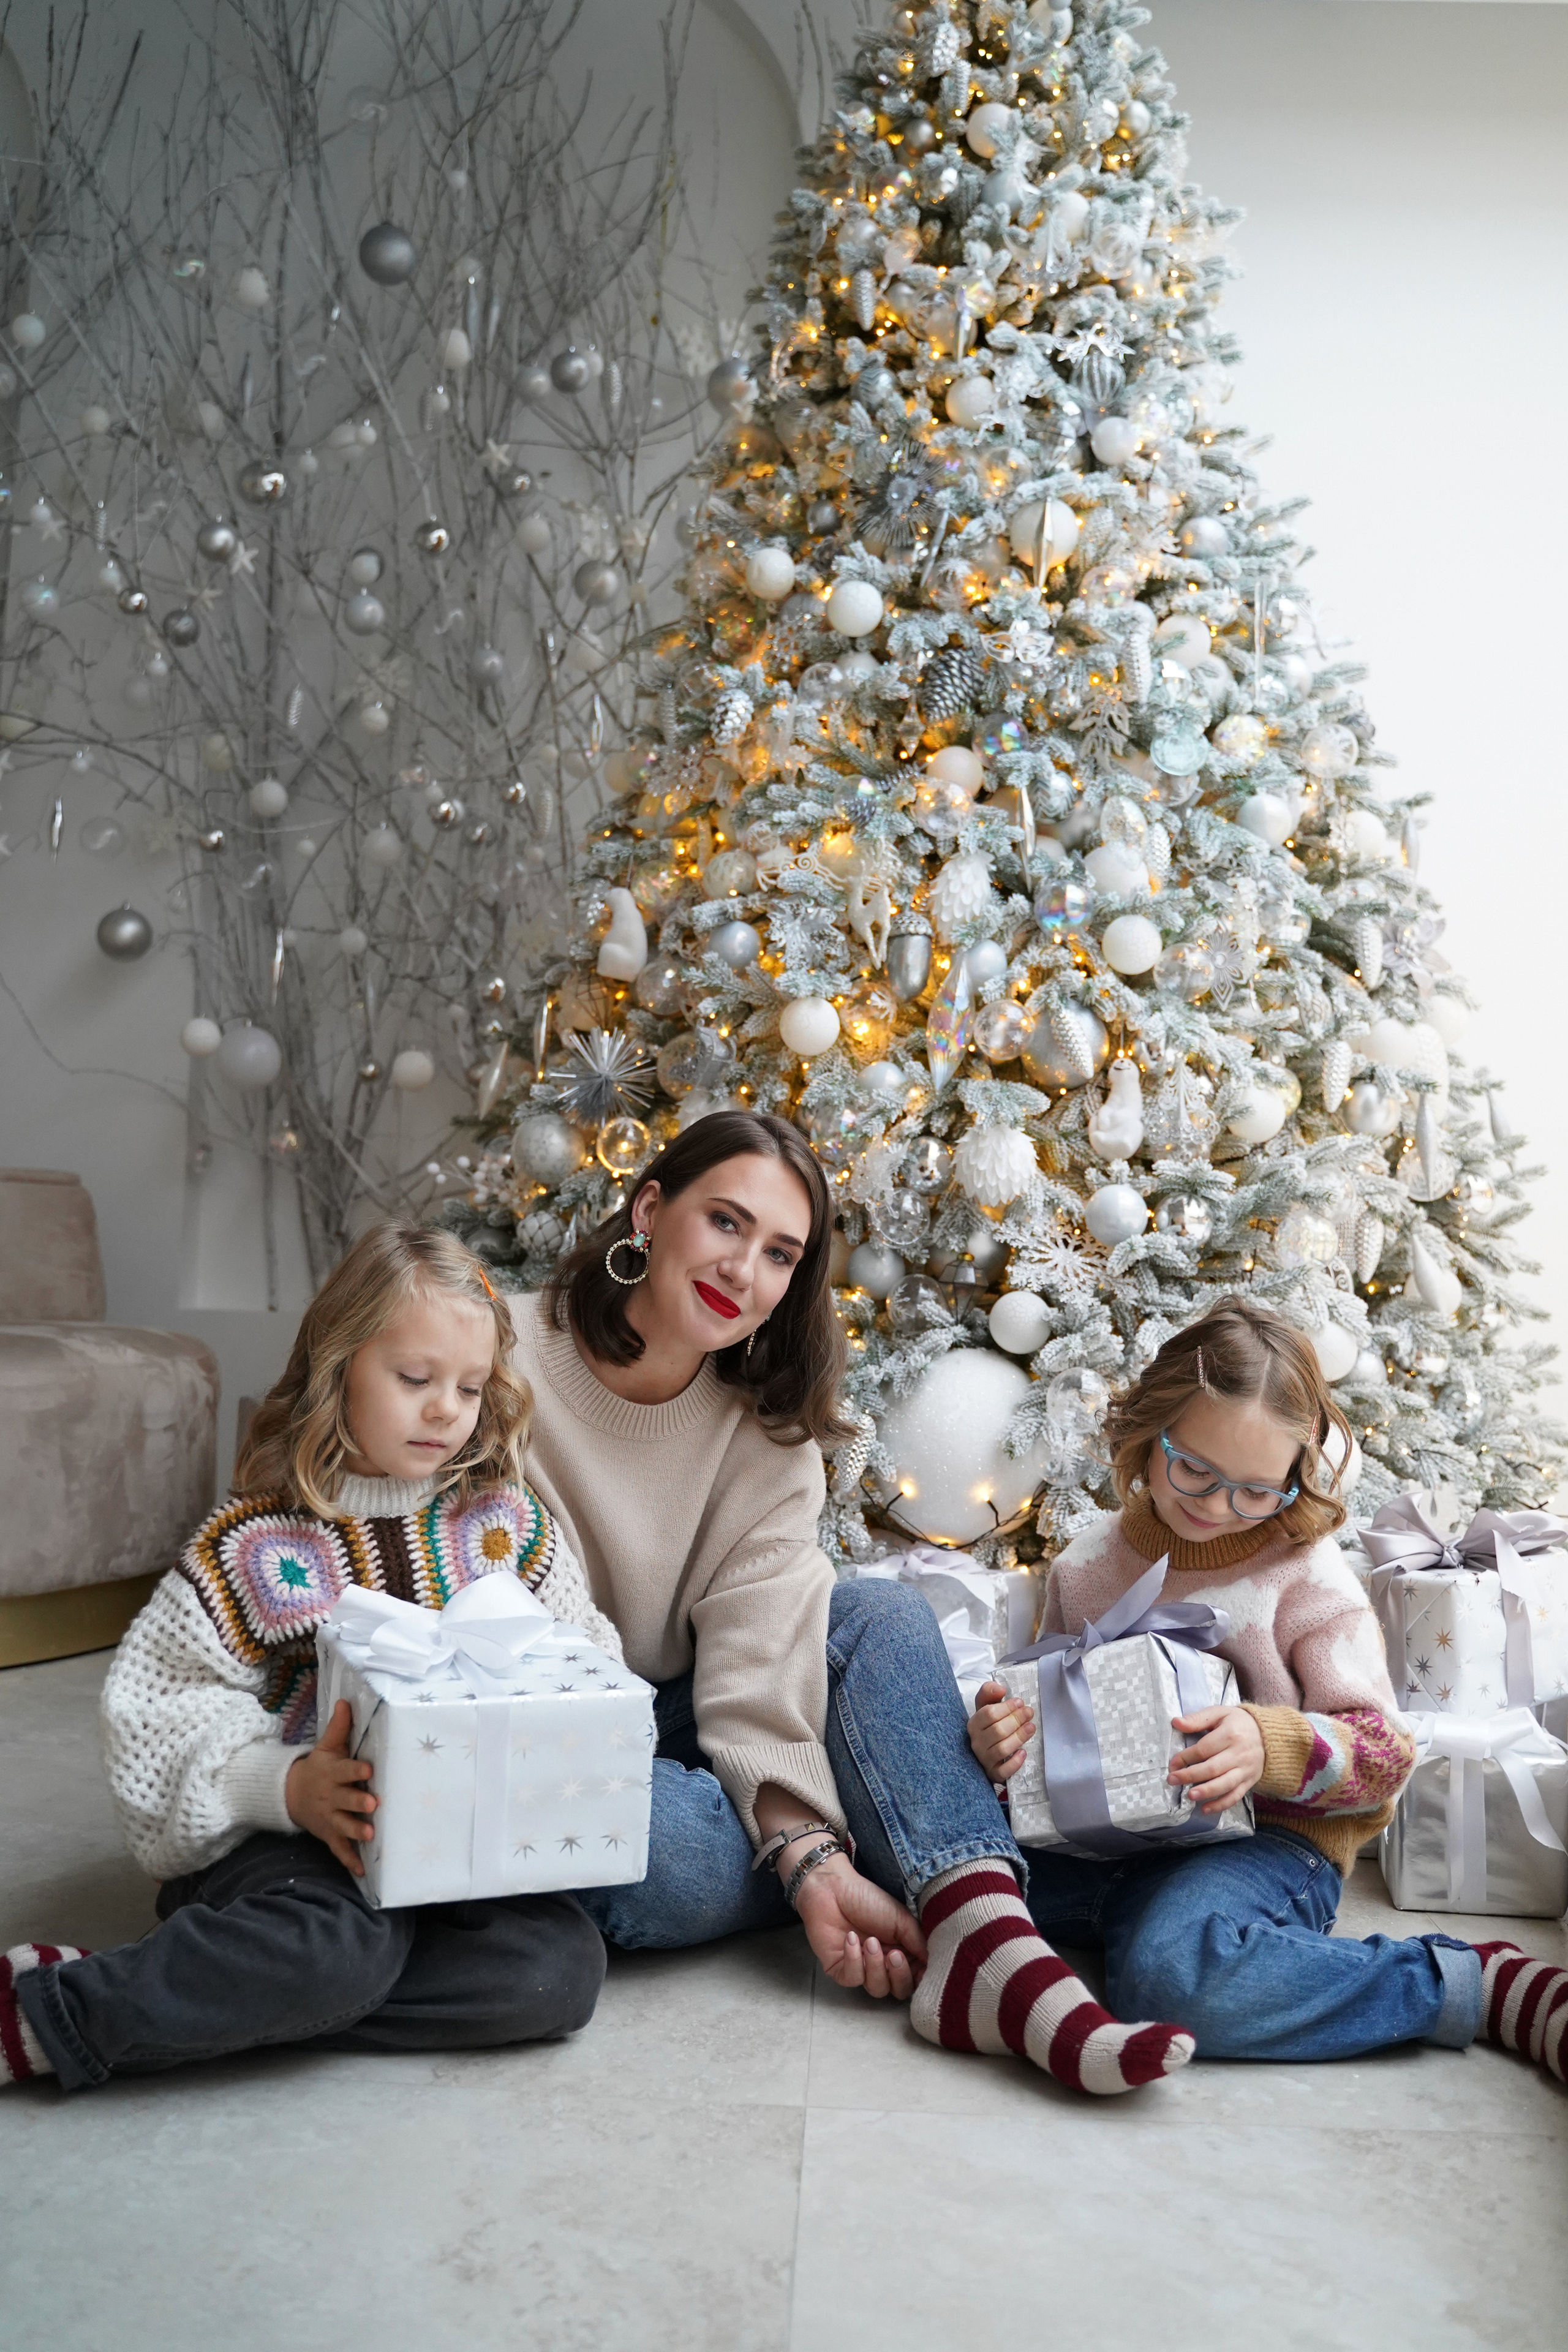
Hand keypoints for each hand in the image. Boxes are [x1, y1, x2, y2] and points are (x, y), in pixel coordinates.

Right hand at [285, 1699, 376, 1873]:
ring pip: (343, 1826)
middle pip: (345, 1800)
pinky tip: (363, 1871)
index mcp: (332, 1773)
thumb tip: (346, 1700)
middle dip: (358, 1803)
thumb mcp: (325, 1747)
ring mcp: (329, 1818)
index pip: (345, 1770)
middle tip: (373, 1805)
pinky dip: (349, 1860)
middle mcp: (331, 1796)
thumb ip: (338, 1727)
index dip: (355, 1770)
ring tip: (369, 1835)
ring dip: (355, 1830)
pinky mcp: (329, 1834)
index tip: (367, 1770)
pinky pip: (338, 1849)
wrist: (291, 1794)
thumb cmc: (319, 1767)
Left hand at [791, 1851, 926, 1999]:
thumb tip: (932, 1965)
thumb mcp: (902, 1919)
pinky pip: (852, 1979)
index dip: (920, 1979)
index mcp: (902, 1952)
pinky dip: (853, 1960)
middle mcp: (883, 1965)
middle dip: (899, 1976)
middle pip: (899, 1990)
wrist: (833, 1888)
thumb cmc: (868, 1899)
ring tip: (869, 1941)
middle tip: (894, 1954)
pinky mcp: (840, 1970)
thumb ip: (919, 1943)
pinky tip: (851, 1938)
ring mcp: (862, 1969)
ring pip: (877, 1989)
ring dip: (875, 1966)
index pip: (915, 1978)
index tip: (921, 1969)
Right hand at [969, 1679, 1034, 1783]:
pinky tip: (1023, 1753)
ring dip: (1019, 1737)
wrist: (987, 1750)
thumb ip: (989, 1692)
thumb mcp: (987, 1705)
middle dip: (1016, 1720)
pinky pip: (1003, 1771)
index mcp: (974, 1724)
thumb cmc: (990, 1725)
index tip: (1020, 1702)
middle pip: (997, 1730)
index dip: (1007, 1707)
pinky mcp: (993, 1773)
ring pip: (1001, 1749)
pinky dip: (1014, 1762)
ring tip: (1031, 1727)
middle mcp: (976, 1742)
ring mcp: (984, 1759)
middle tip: (1029, 1713)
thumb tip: (1000, 1689)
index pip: (988, 1714)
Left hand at [1169, 1704, 1264, 1814]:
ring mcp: (1245, 1770)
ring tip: (1189, 1796)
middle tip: (1172, 1780)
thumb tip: (1176, 1723)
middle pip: (1212, 1768)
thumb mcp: (1220, 1713)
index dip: (1185, 1757)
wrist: (1270, 1735)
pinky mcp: (1249, 1781)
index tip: (1172, 1764)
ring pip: (1224, 1784)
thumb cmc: (1239, 1723)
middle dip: (1190, 1776)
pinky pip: (1236, 1796)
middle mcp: (1239, 1754)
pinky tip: (1205, 1809)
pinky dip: (1221, 1804)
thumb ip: (1197, 1719)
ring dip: (1206, 1792)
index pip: (1204, 1749)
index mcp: (1230, 1734)